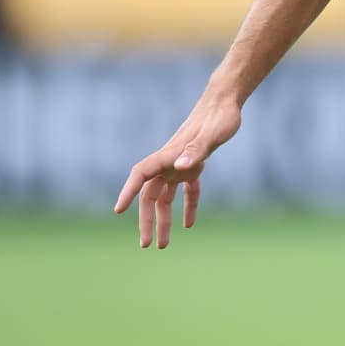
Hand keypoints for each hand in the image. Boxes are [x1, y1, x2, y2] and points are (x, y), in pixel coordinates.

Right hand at [113, 94, 241, 248]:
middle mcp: (170, 161)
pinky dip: (188, 205)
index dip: (128, 191)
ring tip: (164, 244)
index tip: (118, 210)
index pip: (141, 174)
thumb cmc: (219, 117)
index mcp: (169, 154)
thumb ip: (196, 151)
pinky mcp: (195, 164)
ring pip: (165, 197)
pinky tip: (190, 224)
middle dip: (147, 220)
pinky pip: (187, 190)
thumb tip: (180, 167)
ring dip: (164, 219)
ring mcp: (180, 164)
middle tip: (146, 244)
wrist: (226, 101)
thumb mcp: (211, 135)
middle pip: (150, 194)